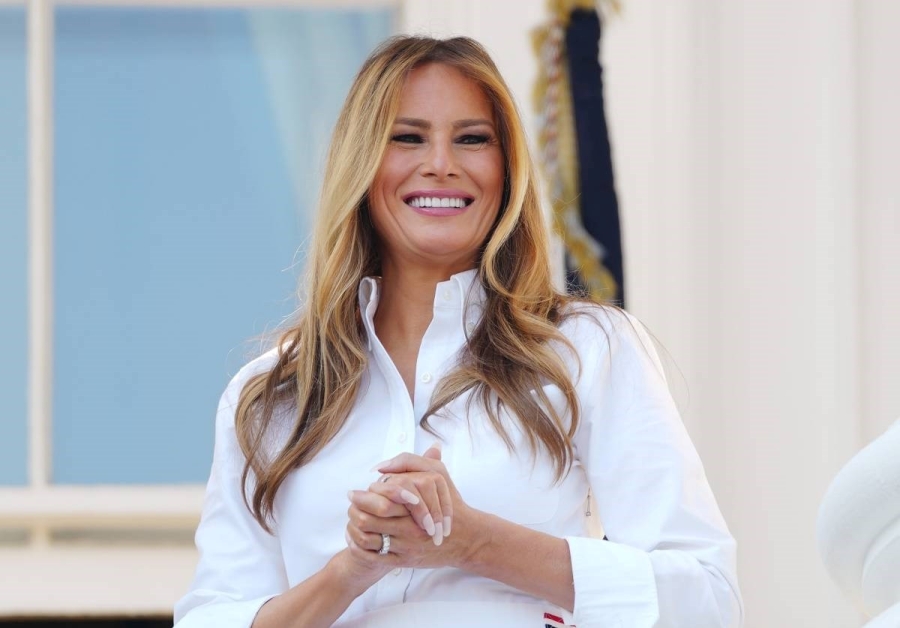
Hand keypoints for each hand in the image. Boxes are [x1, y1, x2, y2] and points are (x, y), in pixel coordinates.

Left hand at [345, 444, 483, 570]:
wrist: (467, 537)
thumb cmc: (451, 503)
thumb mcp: (438, 474)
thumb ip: (411, 463)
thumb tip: (382, 465)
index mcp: (414, 502)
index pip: (378, 496)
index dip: (363, 495)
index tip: (353, 493)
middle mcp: (410, 524)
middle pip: (369, 517)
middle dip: (355, 510)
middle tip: (349, 506)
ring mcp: (407, 544)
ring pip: (369, 537)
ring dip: (355, 530)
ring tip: (350, 522)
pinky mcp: (406, 560)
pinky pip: (375, 556)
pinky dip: (361, 548)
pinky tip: (356, 540)